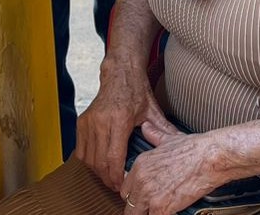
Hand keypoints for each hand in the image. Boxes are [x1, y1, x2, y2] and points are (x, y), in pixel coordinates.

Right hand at [76, 61, 173, 192]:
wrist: (120, 74)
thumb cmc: (136, 91)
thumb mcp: (152, 110)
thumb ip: (164, 129)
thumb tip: (179, 142)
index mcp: (120, 118)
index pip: (113, 156)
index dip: (116, 176)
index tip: (122, 185)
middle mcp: (101, 120)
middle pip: (99, 161)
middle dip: (107, 178)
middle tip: (116, 186)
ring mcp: (89, 121)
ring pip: (88, 158)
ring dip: (97, 172)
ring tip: (108, 176)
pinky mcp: (82, 121)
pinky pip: (80, 150)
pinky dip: (88, 161)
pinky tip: (99, 163)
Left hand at [121, 123, 224, 214]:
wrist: (210, 157)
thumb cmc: (194, 149)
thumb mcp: (169, 139)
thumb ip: (154, 135)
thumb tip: (147, 128)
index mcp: (141, 164)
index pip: (126, 188)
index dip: (135, 194)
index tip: (142, 198)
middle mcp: (141, 179)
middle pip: (129, 204)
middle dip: (139, 208)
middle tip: (152, 207)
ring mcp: (150, 194)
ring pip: (136, 214)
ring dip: (147, 213)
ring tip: (159, 210)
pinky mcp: (161, 207)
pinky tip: (170, 212)